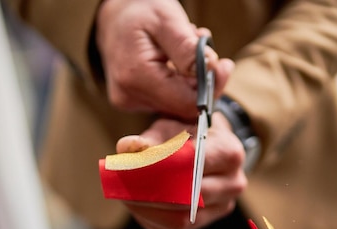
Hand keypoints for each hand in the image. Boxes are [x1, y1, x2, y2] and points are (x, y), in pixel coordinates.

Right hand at [96, 0, 233, 118]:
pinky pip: (168, 100)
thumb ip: (187, 48)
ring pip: (178, 104)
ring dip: (191, 80)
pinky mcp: (134, 103)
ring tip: (185, 50)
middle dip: (202, 81)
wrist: (112, 19)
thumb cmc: (139, 13)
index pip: (187, 102)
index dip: (212, 88)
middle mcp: (130, 96)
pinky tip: (176, 62)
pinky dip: (180, 83)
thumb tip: (211, 71)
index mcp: (136, 76)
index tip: (224, 66)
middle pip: (184, 106)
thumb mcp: (166, 19)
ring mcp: (130, 102)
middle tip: (206, 50)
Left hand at [117, 115, 246, 228]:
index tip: (129, 164)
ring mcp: (221, 208)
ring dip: (145, 208)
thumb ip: (149, 137)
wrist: (206, 148)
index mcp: (229, 152)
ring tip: (122, 192)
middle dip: (148, 191)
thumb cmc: (186, 134)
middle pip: (188, 196)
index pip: (192, 164)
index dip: (158, 166)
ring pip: (179, 219)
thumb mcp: (169, 127)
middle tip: (119, 182)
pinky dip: (148, 217)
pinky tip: (134, 203)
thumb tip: (127, 147)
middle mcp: (233, 184)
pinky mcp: (203, 223)